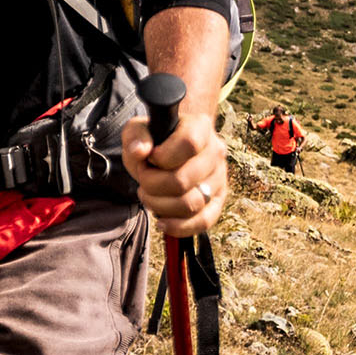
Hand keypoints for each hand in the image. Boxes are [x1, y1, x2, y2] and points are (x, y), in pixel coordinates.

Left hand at [121, 105, 226, 237]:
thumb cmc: (153, 141)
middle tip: (144, 178)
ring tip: (148, 195)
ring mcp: (219, 179)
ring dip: (160, 205)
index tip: (150, 158)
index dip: (163, 157)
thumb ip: (136, 136)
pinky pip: (203, 222)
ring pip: (191, 204)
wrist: (169, 153)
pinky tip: (161, 222)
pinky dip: (178, 227)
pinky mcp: (217, 201)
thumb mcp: (138, 131)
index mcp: (200, 127)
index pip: (189, 143)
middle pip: (184, 180)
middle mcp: (216, 152)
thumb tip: (140, 151)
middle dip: (153, 184)